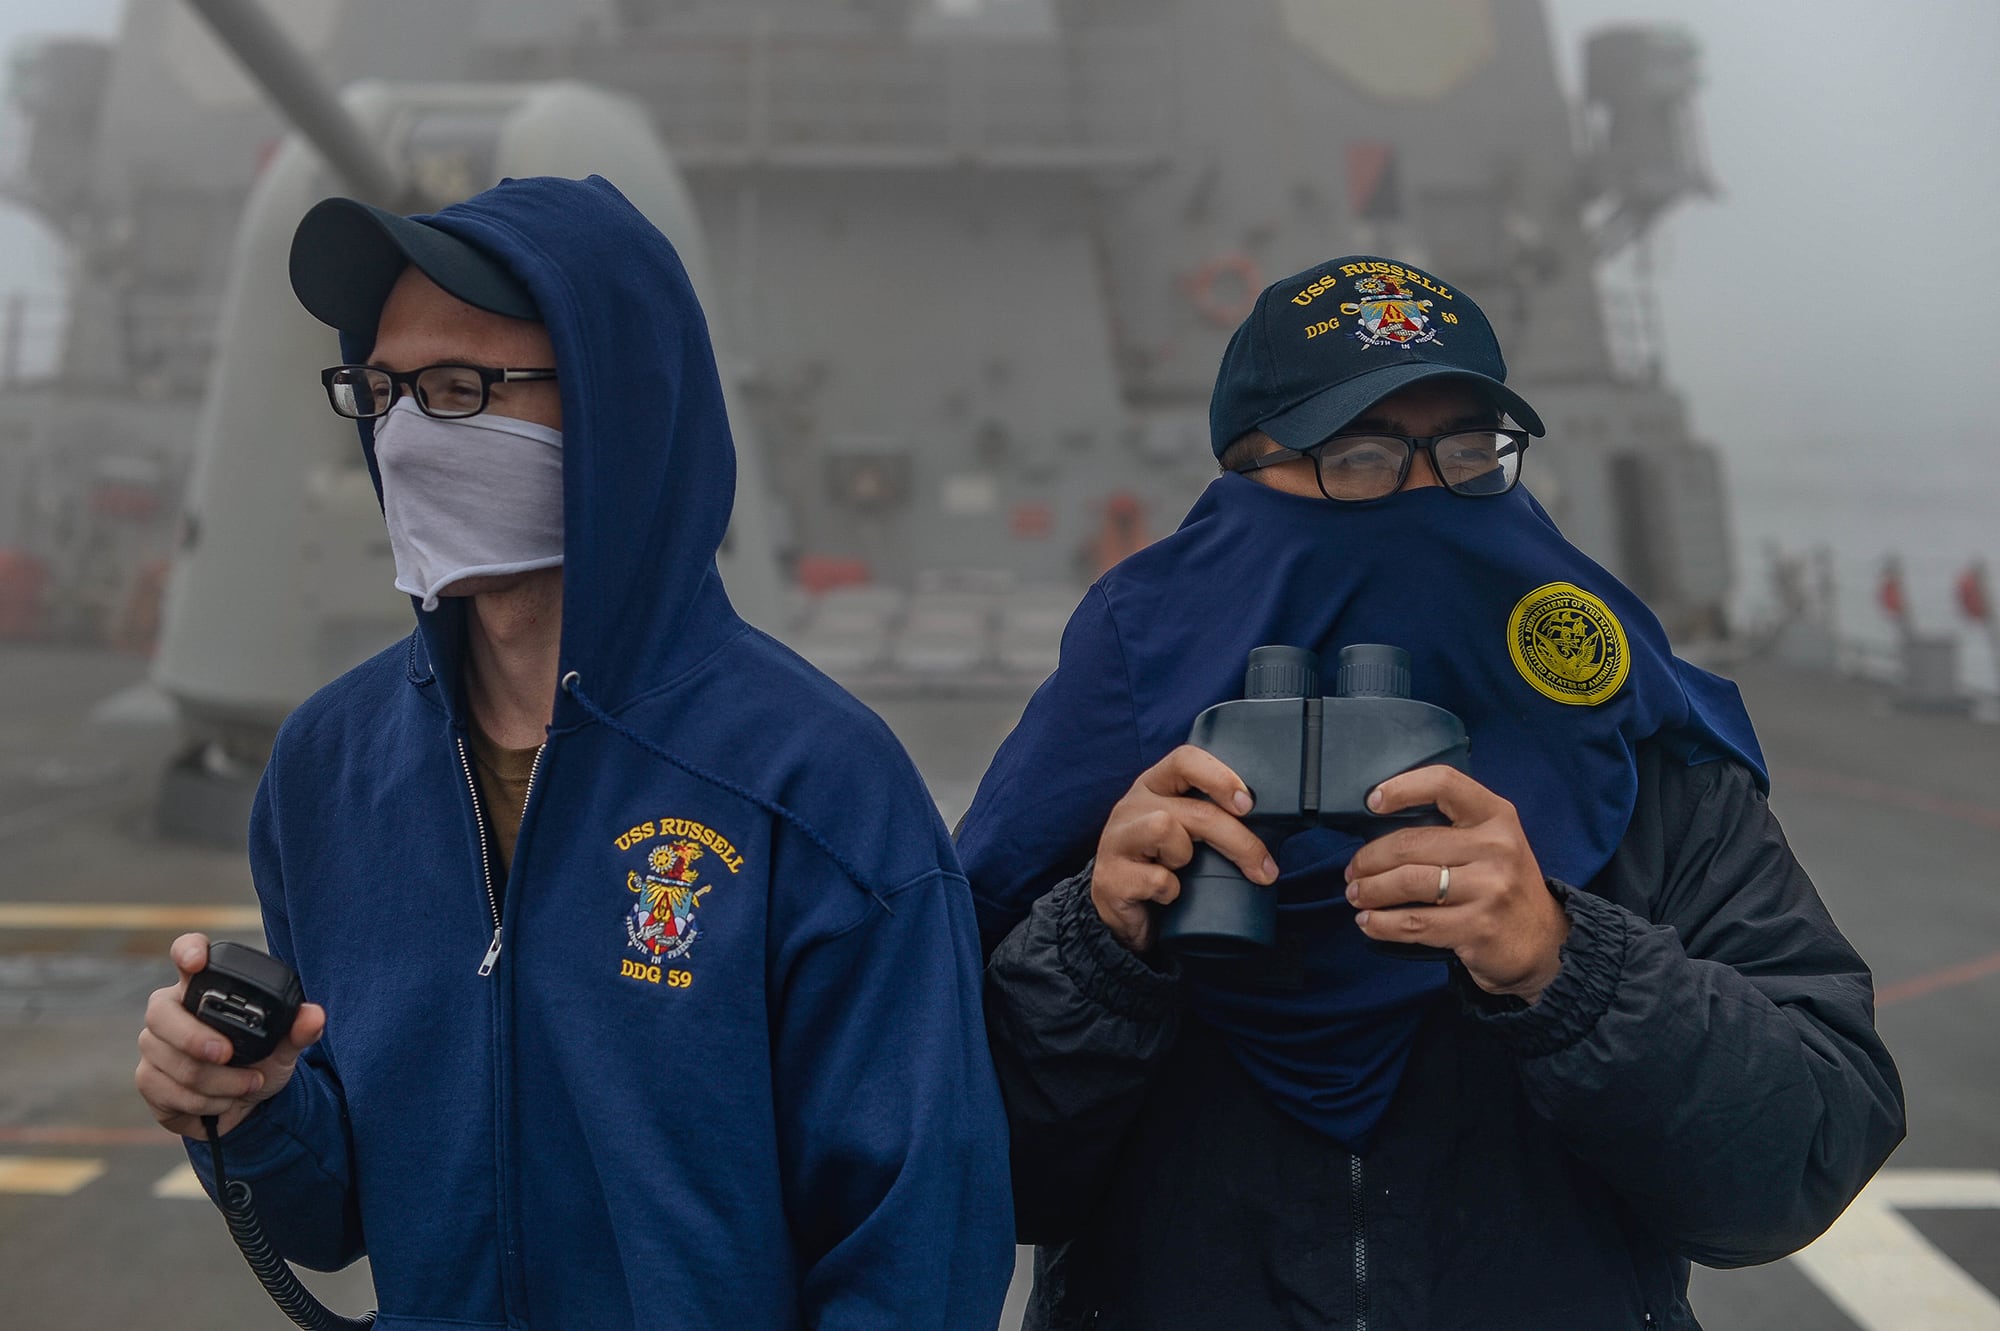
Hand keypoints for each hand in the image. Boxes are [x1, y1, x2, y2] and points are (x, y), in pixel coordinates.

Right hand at [134, 933, 326, 1138]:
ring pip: (174, 1061)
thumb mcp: (285, 1047)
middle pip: (162, 1014)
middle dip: (196, 1039)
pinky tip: (223, 1102)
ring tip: (247, 1084)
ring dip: (219, 1082)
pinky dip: (204, 1102)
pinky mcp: (147, 1078)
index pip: (187, 954)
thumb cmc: (260, 1062)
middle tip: (227, 1054)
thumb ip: (298, 1029)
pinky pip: (167, 1091)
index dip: (188, 951)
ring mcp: (155, 1045)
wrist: (247, 1106)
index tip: (197, 960)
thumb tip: (314, 1015)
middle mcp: (171, 1011)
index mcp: (204, 988)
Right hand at [1092, 746, 1278, 953]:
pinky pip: (1154, 878)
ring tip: (1181, 872)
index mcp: (1156, 786)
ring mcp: (1117, 838)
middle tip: (1264, 868)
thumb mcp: (1186, 832)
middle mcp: (1133, 804)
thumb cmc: (1162, 863)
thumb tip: (1277, 824)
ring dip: (1185, 857)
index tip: (1248, 804)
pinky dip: (1168, 891)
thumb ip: (1214, 817)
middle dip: (1238, 840)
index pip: (1185, 760)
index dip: (1220, 776)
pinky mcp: (1110, 876)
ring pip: (1166, 829)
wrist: (1121, 909)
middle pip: (1193, 809)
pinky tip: (1165, 896)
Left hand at [1344, 766, 1569, 1003]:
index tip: (1373, 801)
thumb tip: (1381, 824)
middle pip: (1410, 843)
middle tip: (1354, 871)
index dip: (1402, 788)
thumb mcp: (1492, 844)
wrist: (1546, 942)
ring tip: (1357, 895)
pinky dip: (1382, 923)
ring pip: (1407, 882)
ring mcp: (1488, 889)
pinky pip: (1413, 922)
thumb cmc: (1504, 886)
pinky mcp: (1477, 927)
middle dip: (1370, 859)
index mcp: (1496, 817)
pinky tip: (1369, 922)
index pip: (1444, 784)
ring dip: (1370, 890)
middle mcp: (1496, 848)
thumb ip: (1451, 829)